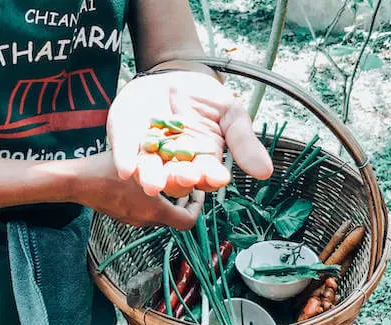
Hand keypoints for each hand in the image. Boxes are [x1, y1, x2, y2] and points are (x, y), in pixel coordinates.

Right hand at [71, 151, 203, 229]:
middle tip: (183, 182)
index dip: (197, 208)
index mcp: (154, 210)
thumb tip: (185, 161)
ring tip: (164, 178)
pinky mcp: (122, 216)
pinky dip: (151, 201)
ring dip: (167, 200)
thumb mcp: (140, 160)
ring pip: (160, 215)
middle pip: (175, 218)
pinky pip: (144, 212)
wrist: (77, 182)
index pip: (188, 222)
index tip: (196, 192)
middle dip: (182, 201)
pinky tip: (144, 182)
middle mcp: (145, 220)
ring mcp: (132, 220)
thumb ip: (164, 163)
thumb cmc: (108, 169)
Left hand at [107, 71, 272, 196]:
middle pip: (177, 179)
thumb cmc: (205, 99)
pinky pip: (124, 153)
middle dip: (181, 178)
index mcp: (201, 162)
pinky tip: (126, 170)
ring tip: (153, 185)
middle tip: (186, 176)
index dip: (212, 176)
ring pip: (149, 172)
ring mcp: (149, 154)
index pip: (207, 175)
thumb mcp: (230, 114)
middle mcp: (174, 164)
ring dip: (151, 178)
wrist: (174, 74)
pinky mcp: (126, 140)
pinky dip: (125, 160)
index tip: (218, 176)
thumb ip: (243, 141)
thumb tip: (266, 173)